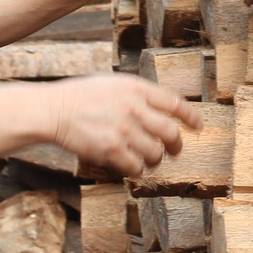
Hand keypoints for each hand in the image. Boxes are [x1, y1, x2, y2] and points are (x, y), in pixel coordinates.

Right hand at [45, 73, 201, 175]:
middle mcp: (134, 108)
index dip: (191, 116)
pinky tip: (131, 167)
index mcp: (136, 88)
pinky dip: (137, 169)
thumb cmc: (80, 96)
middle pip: (171, 132)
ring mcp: (124, 130)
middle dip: (176, 145)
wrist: (54, 110)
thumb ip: (137, 94)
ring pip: (156, 153)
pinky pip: (136, 167)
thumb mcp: (113, 83)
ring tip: (149, 160)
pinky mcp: (112, 149)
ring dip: (155, 160)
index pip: (175, 103)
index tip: (198, 126)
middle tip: (174, 150)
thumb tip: (160, 107)